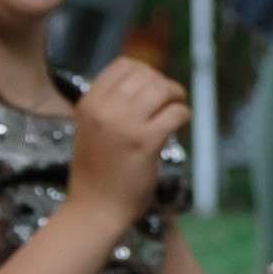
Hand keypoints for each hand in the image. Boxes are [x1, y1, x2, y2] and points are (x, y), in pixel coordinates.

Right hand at [65, 60, 189, 230]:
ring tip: (176, 109)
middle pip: (146, 75)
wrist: (94, 208)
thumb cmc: (97, 170)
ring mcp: (125, 125)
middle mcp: (104, 110)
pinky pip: (176, 113)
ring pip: (162, 89)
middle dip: (164, 84)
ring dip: (176, 96)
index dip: (146, 72)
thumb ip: (112, 104)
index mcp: (88, 103)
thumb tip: (148, 80)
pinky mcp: (146, 142)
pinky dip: (183, 115)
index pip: (124, 65)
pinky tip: (179, 125)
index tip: (153, 87)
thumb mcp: (92, 127)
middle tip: (170, 100)